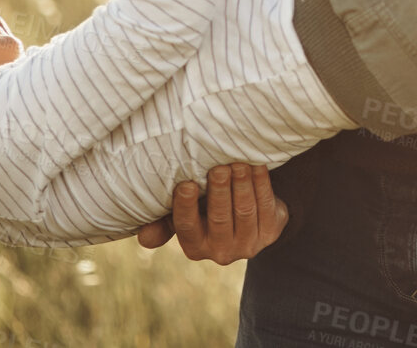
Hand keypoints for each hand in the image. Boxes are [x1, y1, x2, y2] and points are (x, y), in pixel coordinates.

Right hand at [135, 163, 287, 264]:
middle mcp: (221, 252)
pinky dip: (262, 184)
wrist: (247, 213)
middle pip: (220, 219)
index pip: (187, 227)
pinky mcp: (271, 233)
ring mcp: (248, 245)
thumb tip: (144, 238)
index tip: (187, 184)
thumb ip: (165, 221)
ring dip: (242, 185)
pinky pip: (267, 206)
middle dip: (220, 192)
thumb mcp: (186, 214)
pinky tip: (257, 166)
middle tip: (219, 169)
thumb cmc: (207, 208)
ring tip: (238, 163)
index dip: (186, 207)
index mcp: (195, 247)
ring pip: (245, 211)